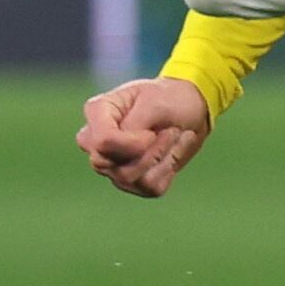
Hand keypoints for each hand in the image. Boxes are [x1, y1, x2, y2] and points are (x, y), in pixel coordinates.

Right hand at [79, 75, 210, 198]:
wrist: (188, 110)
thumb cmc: (168, 98)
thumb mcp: (156, 101)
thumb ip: (135, 123)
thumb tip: (129, 150)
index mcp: (97, 112)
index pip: (101, 142)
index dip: (131, 144)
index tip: (152, 132)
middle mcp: (96, 141)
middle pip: (106, 164)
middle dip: (148, 152)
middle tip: (172, 131)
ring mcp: (111, 163)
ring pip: (129, 179)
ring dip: (162, 158)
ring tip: (176, 136)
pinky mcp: (132, 180)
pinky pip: (149, 187)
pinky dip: (169, 168)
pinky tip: (176, 150)